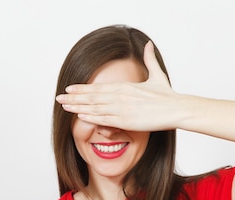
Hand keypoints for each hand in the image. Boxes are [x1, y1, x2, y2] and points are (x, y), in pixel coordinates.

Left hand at [55, 41, 181, 131]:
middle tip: (58, 98)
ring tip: (63, 107)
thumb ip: (149, 60)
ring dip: (77, 107)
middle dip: (73, 98)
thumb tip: (149, 44)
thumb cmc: (168, 95)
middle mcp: (120, 96)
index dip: (82, 89)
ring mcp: (122, 109)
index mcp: (125, 87)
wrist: (177, 109)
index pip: (98, 87)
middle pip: (92, 97)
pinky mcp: (126, 121)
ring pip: (94, 108)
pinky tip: (79, 115)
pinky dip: (91, 117)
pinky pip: (104, 119)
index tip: (69, 89)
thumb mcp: (157, 75)